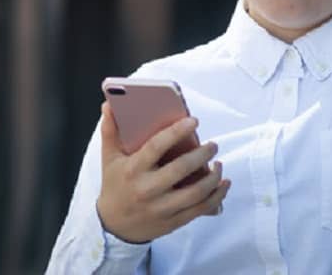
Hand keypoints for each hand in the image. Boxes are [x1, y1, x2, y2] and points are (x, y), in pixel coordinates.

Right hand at [95, 102, 230, 243]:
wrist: (114, 226)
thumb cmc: (115, 185)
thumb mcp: (110, 158)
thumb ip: (111, 131)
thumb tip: (109, 105)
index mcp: (132, 170)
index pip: (156, 147)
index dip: (176, 132)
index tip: (193, 121)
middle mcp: (147, 189)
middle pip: (180, 169)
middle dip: (202, 154)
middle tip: (213, 144)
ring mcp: (161, 208)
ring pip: (195, 193)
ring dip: (213, 177)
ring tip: (218, 163)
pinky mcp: (173, 221)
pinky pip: (200, 209)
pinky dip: (217, 196)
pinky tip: (223, 183)